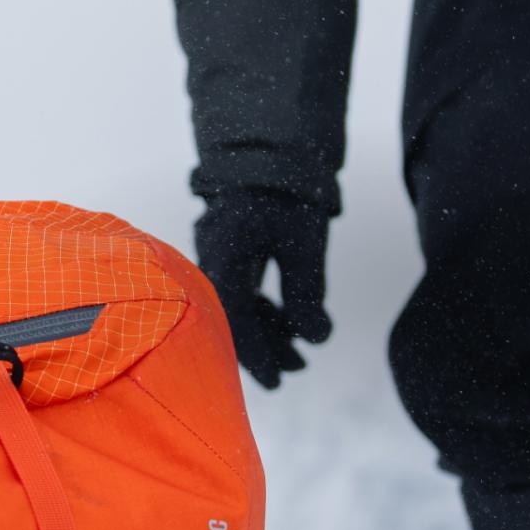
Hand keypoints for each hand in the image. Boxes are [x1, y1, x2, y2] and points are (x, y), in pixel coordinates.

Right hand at [195, 191, 332, 387]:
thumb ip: (307, 291)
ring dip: (268, 330)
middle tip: (296, 369)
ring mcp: (219, 254)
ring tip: (301, 354)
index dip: (255, 354)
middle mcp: (213, 257)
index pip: (234, 317)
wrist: (273, 148)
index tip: (277, 381)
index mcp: (224, 254)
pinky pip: (241, 289)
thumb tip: (316, 339)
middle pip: (233, 317)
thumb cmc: (289, 191)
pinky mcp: (230, 250)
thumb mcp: (305, 242)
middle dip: (265, 347)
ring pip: (238, 305)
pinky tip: (290, 323)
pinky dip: (265, 309)